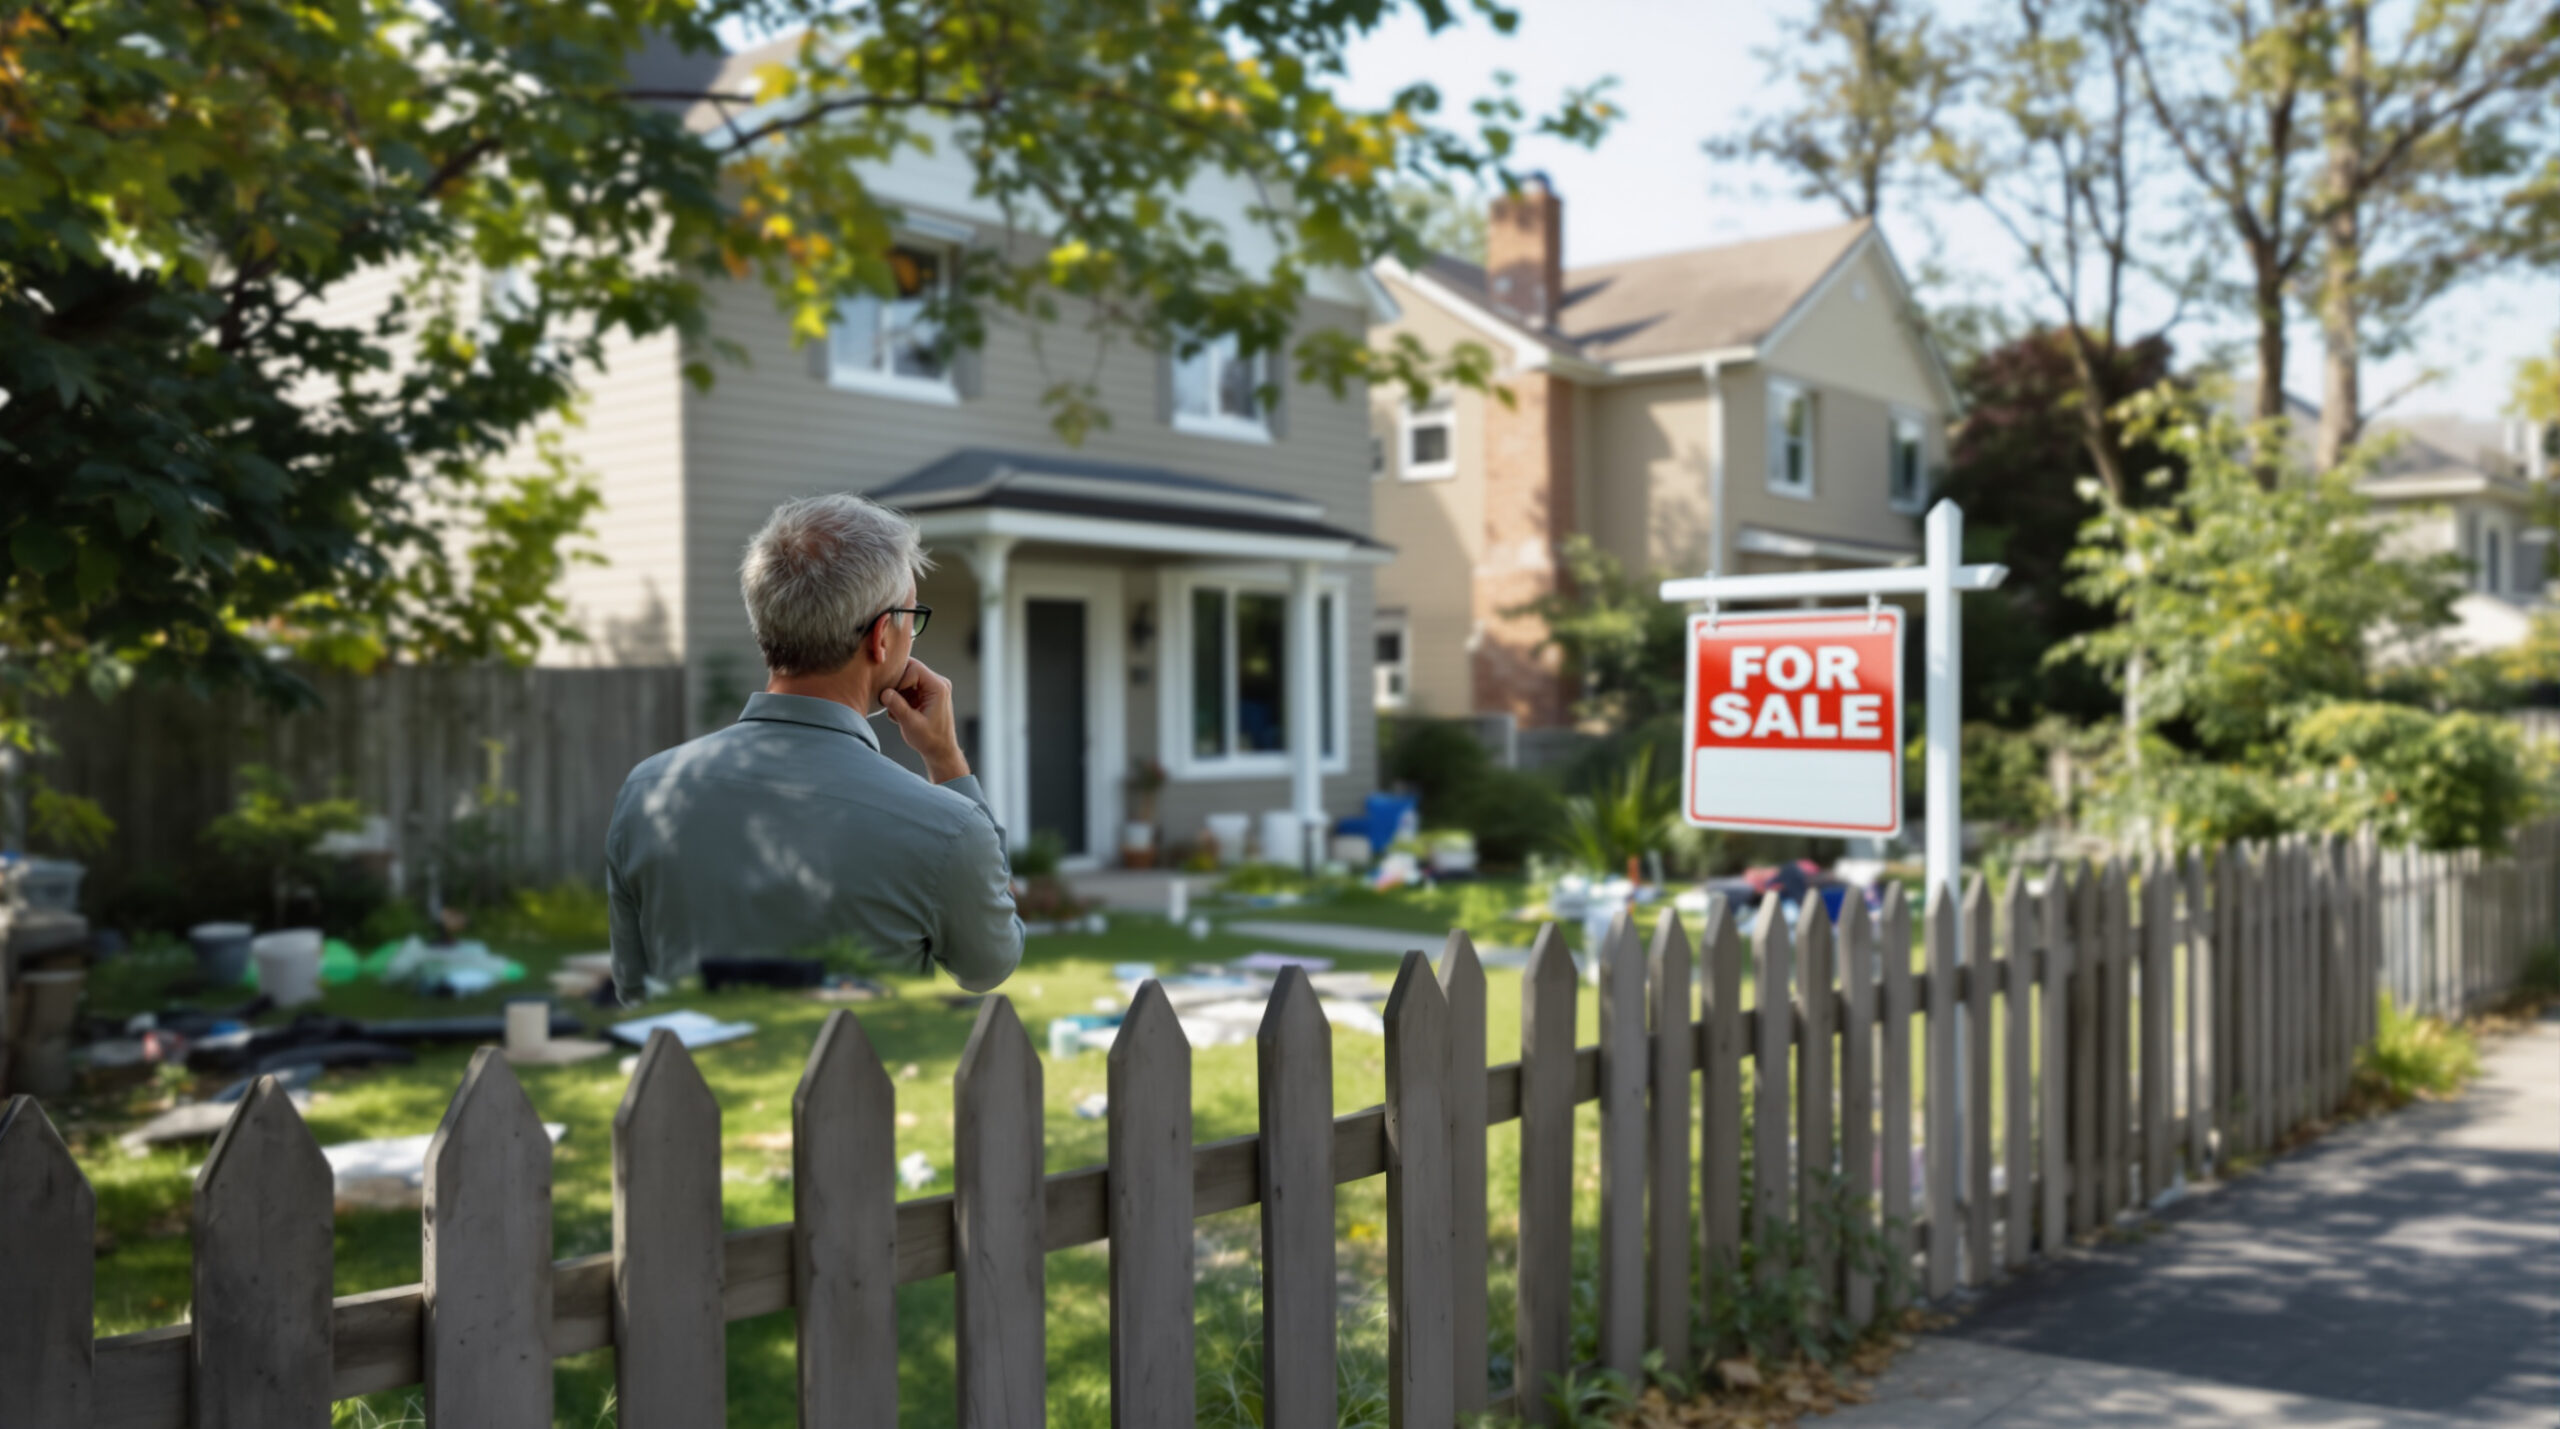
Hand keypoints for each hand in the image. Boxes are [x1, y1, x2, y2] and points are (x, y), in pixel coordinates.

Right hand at [880, 656, 969, 783]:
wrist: (940, 751)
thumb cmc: (929, 739)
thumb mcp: (911, 724)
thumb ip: (897, 706)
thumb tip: (884, 692)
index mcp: (938, 687)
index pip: (914, 668)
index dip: (900, 680)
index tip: (892, 698)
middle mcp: (938, 683)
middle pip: (910, 668)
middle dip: (897, 685)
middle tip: (890, 701)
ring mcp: (933, 687)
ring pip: (907, 677)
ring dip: (898, 693)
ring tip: (897, 712)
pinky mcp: (926, 693)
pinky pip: (908, 686)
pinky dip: (901, 698)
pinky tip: (901, 714)